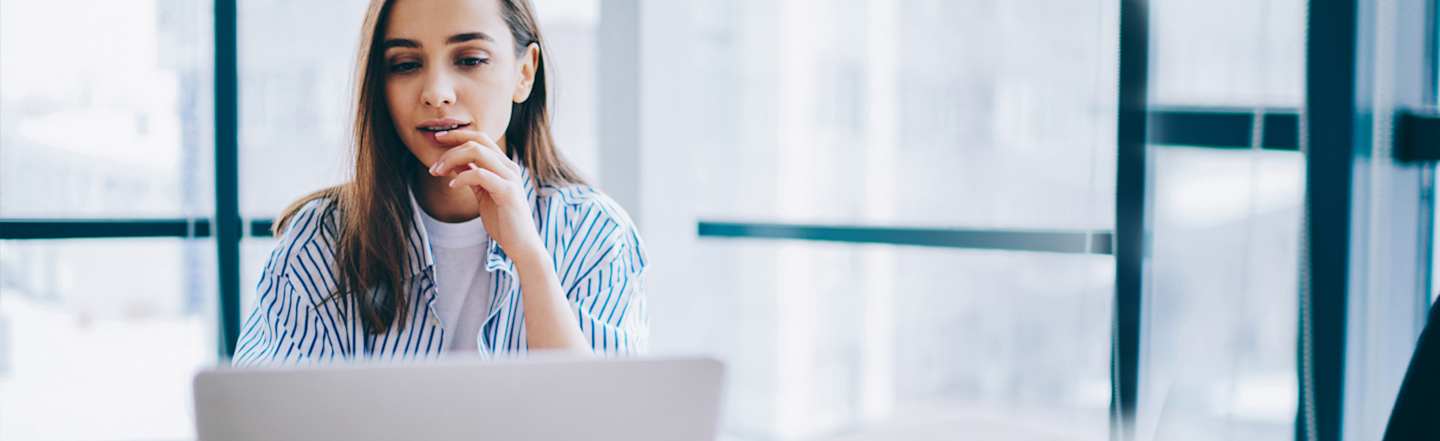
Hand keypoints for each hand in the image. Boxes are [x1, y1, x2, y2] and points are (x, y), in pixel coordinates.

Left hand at [427, 130, 542, 259]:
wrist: (521, 244)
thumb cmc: (503, 221)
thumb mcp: (483, 194)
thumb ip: (473, 176)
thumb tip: (454, 163)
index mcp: (504, 166)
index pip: (480, 139)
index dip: (457, 136)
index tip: (437, 139)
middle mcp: (509, 167)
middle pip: (477, 141)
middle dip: (450, 146)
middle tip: (433, 163)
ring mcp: (510, 177)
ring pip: (477, 152)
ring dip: (451, 159)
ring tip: (437, 172)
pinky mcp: (507, 191)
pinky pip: (480, 174)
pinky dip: (461, 177)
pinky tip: (451, 186)